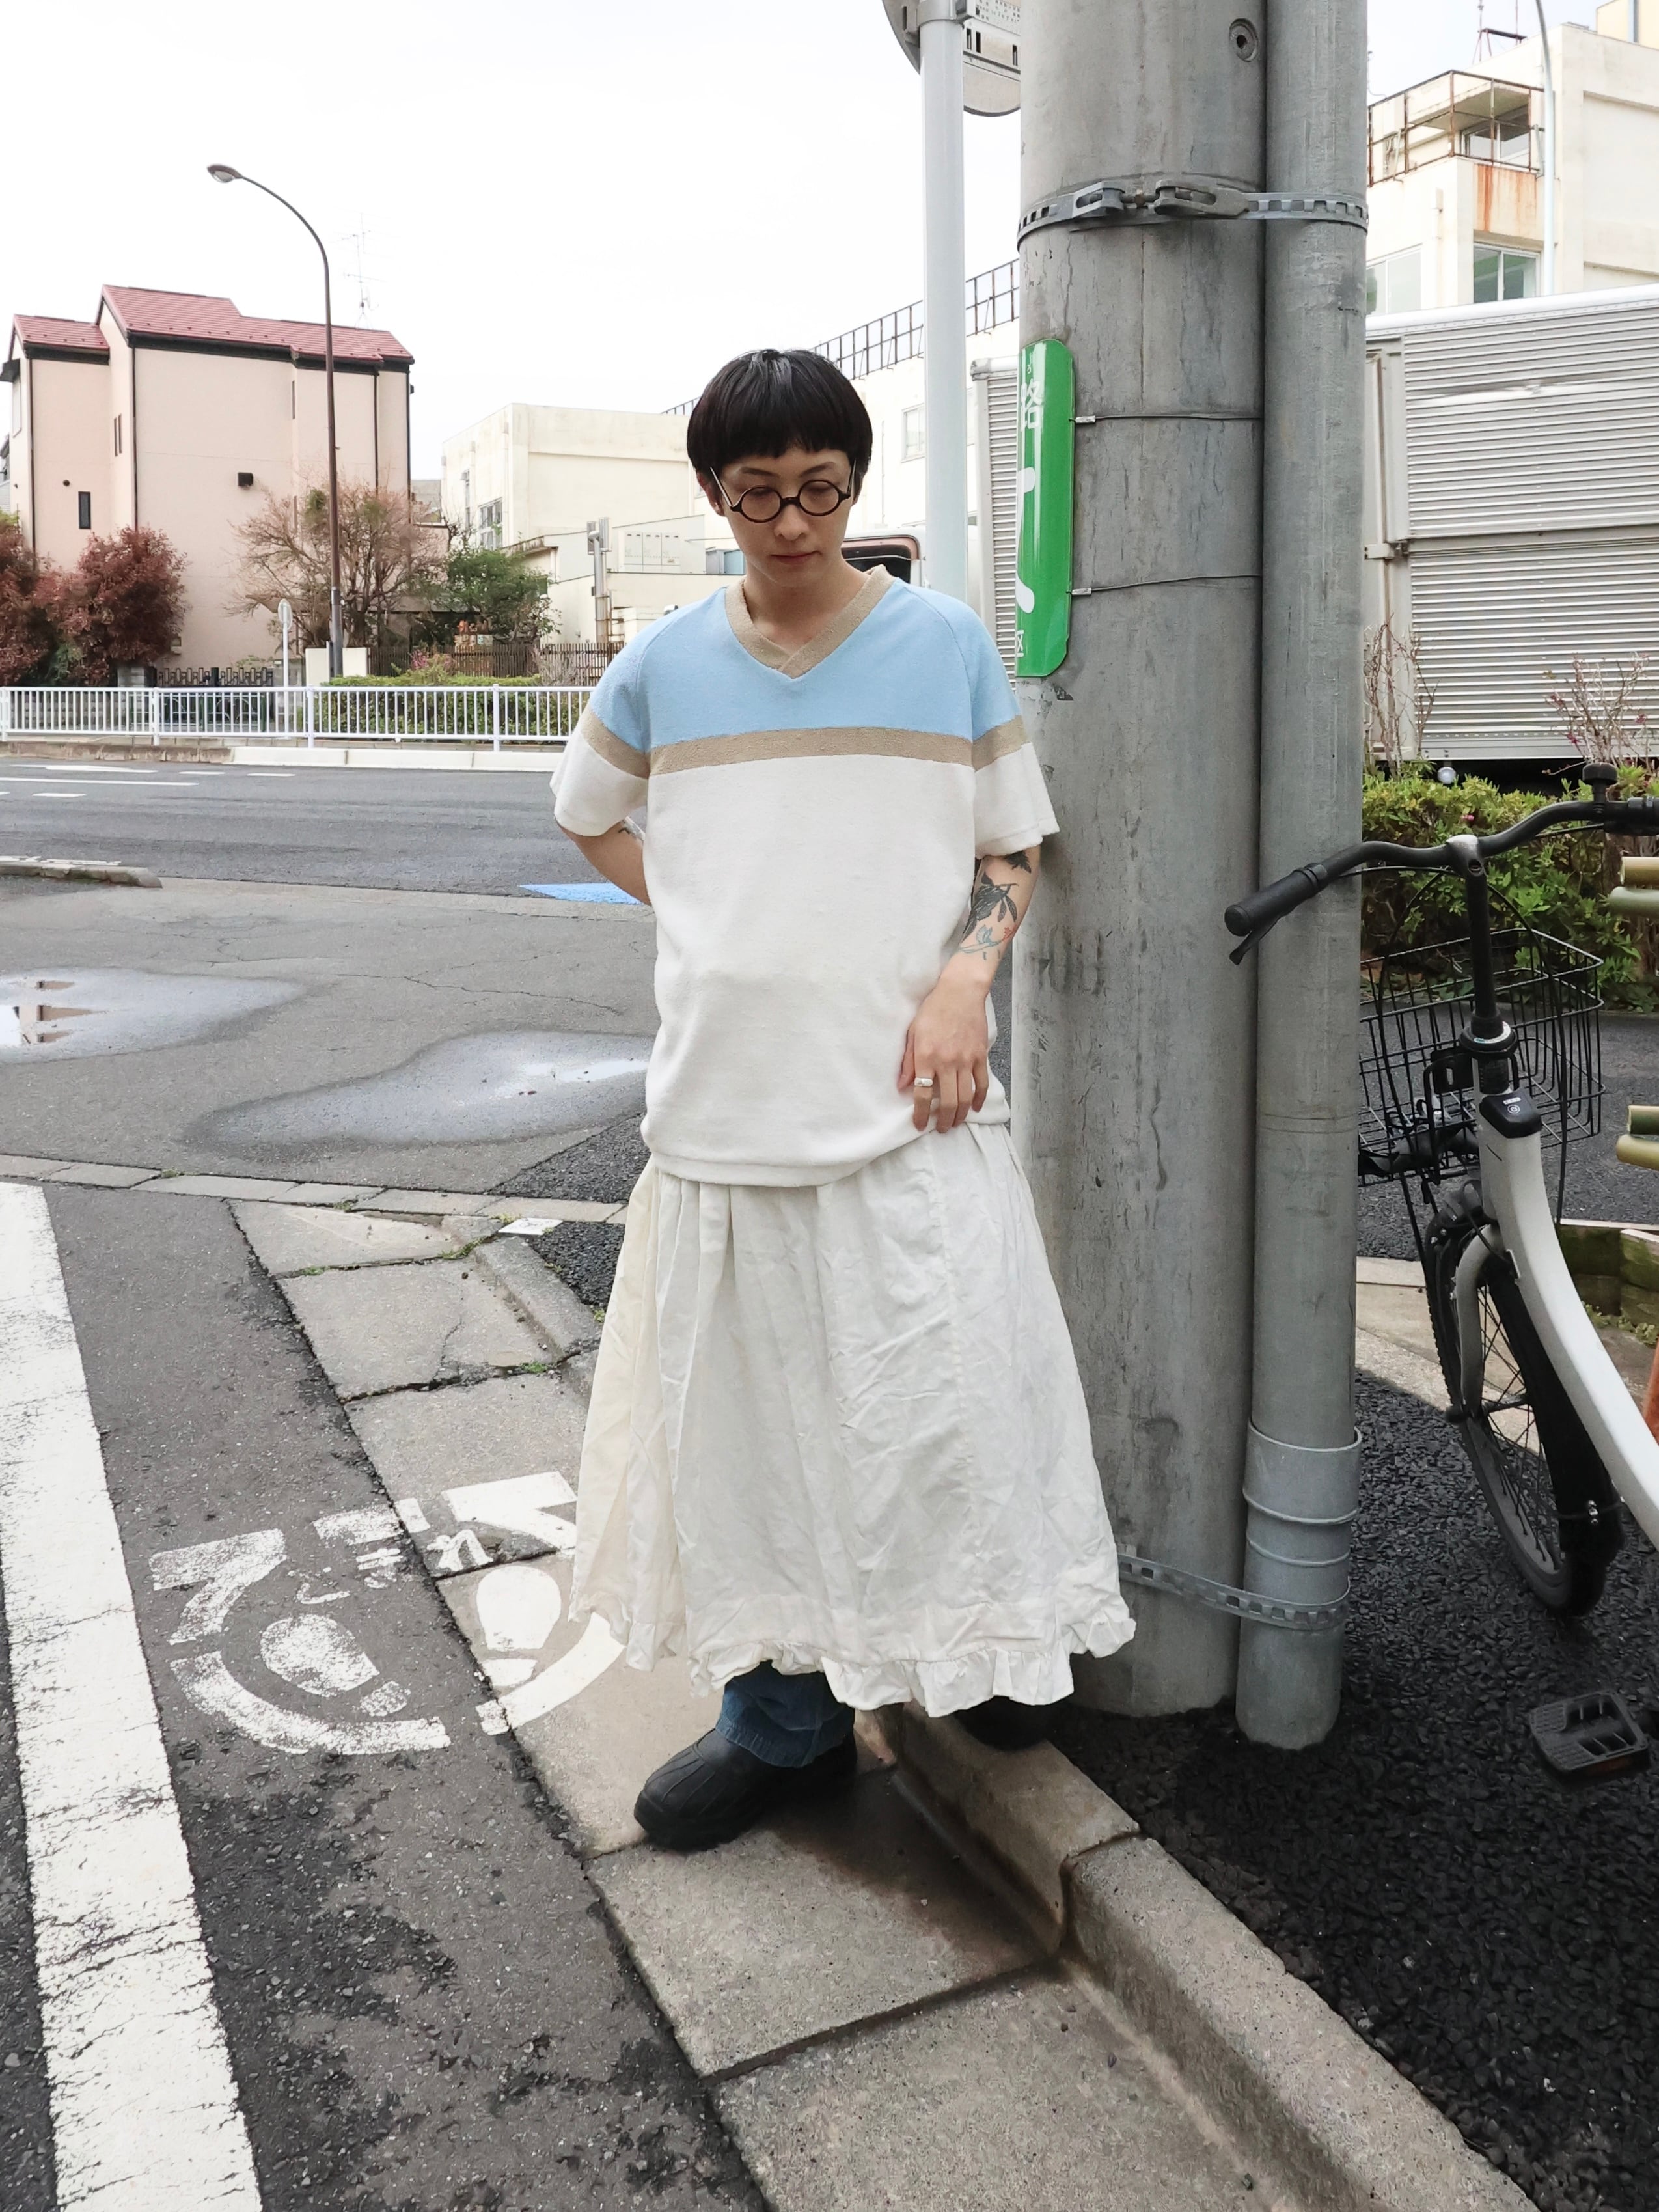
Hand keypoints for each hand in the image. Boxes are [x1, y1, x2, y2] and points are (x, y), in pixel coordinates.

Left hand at [899, 966, 991, 1132]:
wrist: (961, 992)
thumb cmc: (933, 1010)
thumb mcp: (913, 1033)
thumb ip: (909, 1061)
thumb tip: (902, 1086)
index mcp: (927, 1057)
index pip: (922, 1094)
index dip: (920, 1114)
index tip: (919, 1125)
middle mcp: (947, 1062)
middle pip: (947, 1102)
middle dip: (943, 1120)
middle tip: (941, 1128)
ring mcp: (966, 1060)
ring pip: (965, 1097)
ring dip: (960, 1114)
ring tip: (955, 1122)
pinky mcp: (980, 1056)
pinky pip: (981, 1083)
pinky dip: (979, 1099)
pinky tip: (974, 1107)